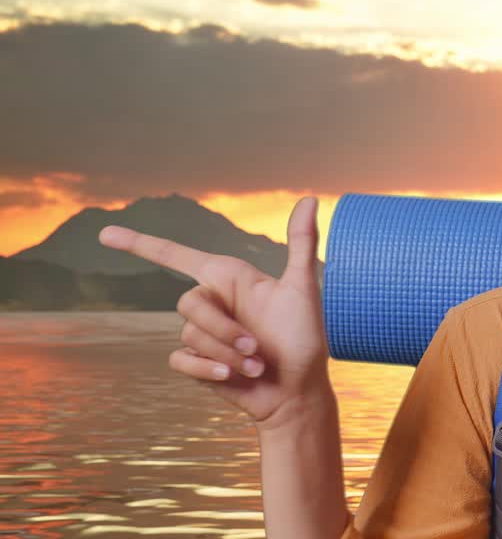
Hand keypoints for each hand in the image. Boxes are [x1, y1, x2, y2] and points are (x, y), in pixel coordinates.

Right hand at [98, 196, 331, 430]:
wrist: (297, 391)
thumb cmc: (304, 338)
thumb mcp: (303, 289)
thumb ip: (301, 243)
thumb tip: (309, 199)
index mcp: (229, 279)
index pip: (176, 256)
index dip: (139, 244)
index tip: (105, 235)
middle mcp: (212, 303)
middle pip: (187, 304)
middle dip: (223, 329)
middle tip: (257, 347)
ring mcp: (202, 334)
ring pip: (188, 335)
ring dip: (226, 353)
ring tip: (257, 365)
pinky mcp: (196, 363)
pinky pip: (180, 360)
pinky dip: (206, 369)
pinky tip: (231, 376)